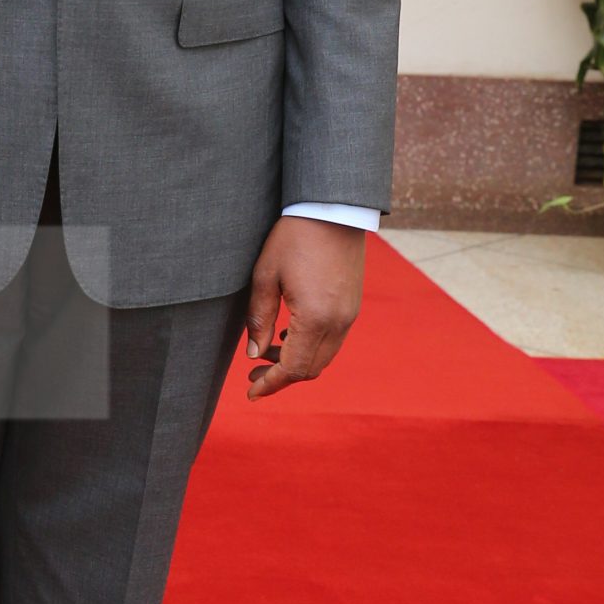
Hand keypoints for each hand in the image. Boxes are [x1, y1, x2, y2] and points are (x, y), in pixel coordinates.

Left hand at [244, 216, 366, 401]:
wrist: (332, 210)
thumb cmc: (293, 238)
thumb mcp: (265, 276)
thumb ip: (259, 318)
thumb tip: (253, 355)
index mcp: (316, 318)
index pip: (293, 368)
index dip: (271, 384)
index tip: (251, 393)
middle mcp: (339, 322)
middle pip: (311, 369)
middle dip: (282, 377)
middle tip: (253, 375)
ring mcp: (350, 315)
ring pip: (324, 357)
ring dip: (296, 362)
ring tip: (266, 353)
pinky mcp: (353, 306)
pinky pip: (333, 340)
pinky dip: (310, 347)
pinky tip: (288, 335)